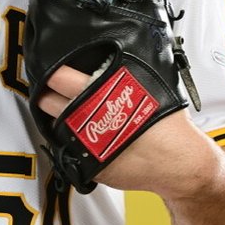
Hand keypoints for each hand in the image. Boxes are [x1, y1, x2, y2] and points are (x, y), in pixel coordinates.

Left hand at [37, 64, 219, 199]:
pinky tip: (79, 134)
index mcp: (101, 95)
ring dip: (55, 118)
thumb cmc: (168, 126)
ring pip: (54, 126)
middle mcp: (88, 120)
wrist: (179, 163)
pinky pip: (68, 149)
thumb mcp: (147, 87)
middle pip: (48, 102)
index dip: (52, 73)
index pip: (60, 78)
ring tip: (62, 112)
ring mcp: (86, 145)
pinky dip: (69, 140)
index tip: (51, 71)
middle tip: (48, 91)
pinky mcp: (88, 166)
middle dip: (45, 96)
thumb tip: (111, 59)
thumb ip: (122, 75)